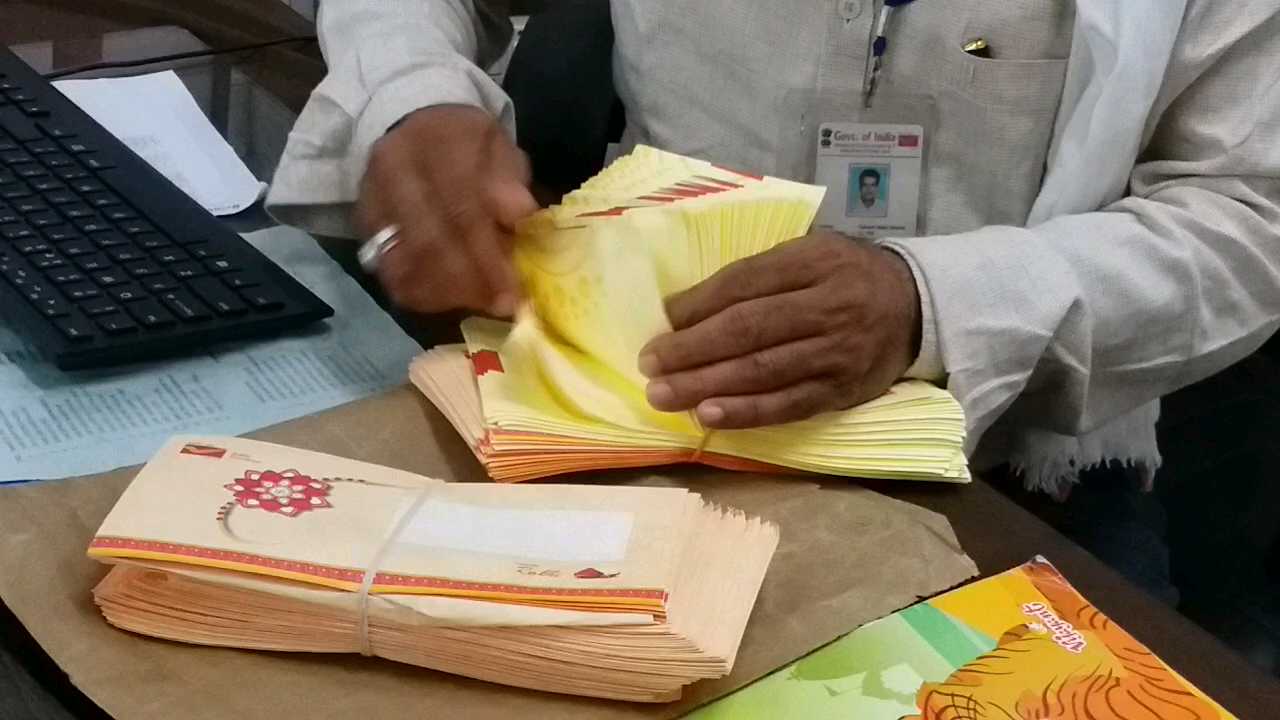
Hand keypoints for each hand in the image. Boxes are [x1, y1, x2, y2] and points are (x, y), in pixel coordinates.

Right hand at [355, 105, 538, 315]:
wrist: (413, 122)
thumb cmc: (467, 142)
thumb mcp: (499, 147)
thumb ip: (510, 180)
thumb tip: (521, 215)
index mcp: (438, 142)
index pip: (462, 209)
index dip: (488, 258)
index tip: (514, 292)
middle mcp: (395, 168)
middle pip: (429, 242)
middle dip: (469, 283)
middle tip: (500, 305)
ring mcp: (372, 198)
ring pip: (403, 262)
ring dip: (445, 293)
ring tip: (478, 303)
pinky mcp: (362, 223)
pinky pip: (388, 270)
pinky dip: (419, 292)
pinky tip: (448, 298)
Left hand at [638, 232, 921, 428]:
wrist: (916, 306)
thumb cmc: (845, 275)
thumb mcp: (808, 253)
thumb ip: (754, 275)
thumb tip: (683, 308)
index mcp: (814, 263)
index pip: (746, 284)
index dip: (699, 305)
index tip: (661, 322)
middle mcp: (827, 307)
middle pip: (749, 329)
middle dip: (693, 350)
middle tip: (650, 365)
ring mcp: (836, 354)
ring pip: (763, 372)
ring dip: (707, 386)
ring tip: (665, 394)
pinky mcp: (842, 391)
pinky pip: (788, 406)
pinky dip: (747, 412)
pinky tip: (709, 415)